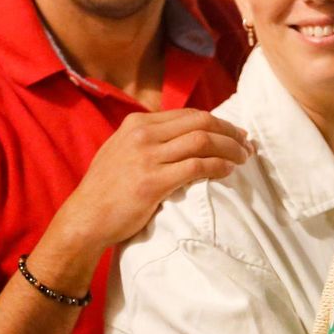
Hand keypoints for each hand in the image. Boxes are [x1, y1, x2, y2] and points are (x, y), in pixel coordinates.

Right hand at [53, 109, 251, 251]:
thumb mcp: (120, 152)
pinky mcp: (153, 181)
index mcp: (137, 124)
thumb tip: (179, 138)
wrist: (85, 218)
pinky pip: (197, 167)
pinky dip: (218, 166)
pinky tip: (228, 171)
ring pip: (203, 141)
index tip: (235, 133)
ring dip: (230, 149)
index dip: (217, 122)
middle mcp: (143, 134)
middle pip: (200, 122)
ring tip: (243, 159)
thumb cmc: (105, 191)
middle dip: (230, 132)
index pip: (188, 114)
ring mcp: (147, 157)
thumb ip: (146, 141)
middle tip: (247, 145)